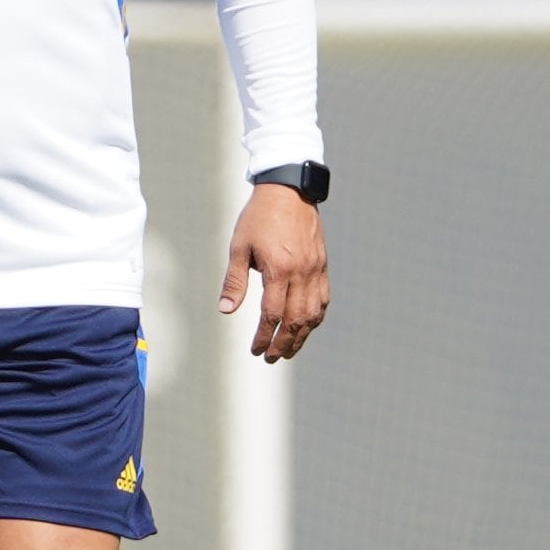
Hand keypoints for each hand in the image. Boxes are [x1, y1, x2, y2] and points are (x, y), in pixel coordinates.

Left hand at [219, 183, 329, 363]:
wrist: (289, 191)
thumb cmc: (259, 217)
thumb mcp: (240, 247)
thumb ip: (235, 281)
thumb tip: (225, 310)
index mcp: (279, 269)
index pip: (272, 314)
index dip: (264, 337)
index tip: (256, 350)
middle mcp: (301, 273)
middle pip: (295, 320)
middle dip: (283, 344)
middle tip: (271, 358)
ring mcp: (316, 270)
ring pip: (313, 314)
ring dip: (301, 336)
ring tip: (289, 350)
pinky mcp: (323, 265)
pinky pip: (323, 299)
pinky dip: (316, 318)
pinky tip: (307, 327)